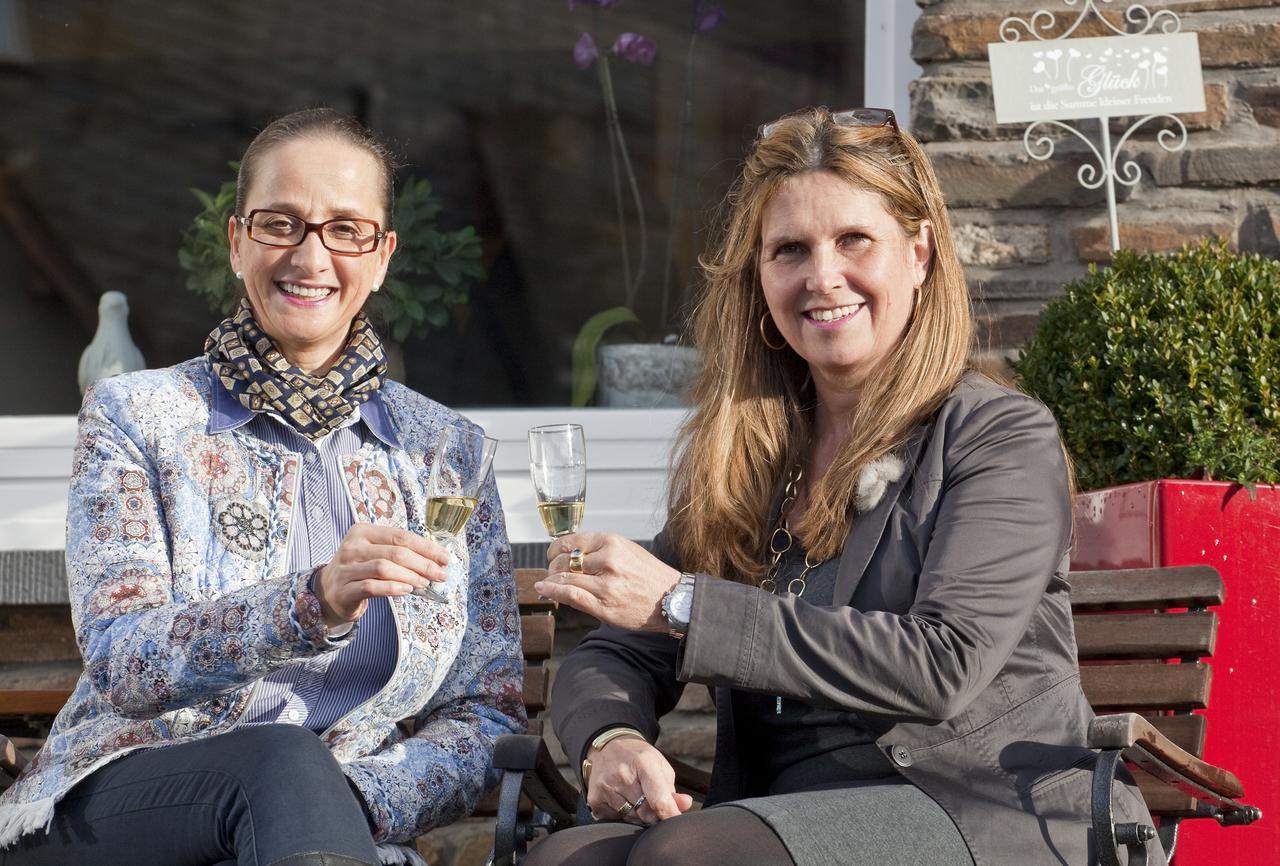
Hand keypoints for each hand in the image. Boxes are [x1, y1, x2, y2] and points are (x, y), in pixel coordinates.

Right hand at [315, 524, 449, 625]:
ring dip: (410, 576)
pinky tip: (407, 590)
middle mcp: (353, 547)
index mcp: (363, 531)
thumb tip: (436, 559)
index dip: (426, 547)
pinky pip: (372, 587)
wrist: (329, 592)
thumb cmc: (360, 570)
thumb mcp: (376, 553)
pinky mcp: (344, 590)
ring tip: (425, 583)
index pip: (400, 536)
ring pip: (384, 568)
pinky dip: (393, 588)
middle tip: (440, 574)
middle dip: (423, 564)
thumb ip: (400, 552)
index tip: (445, 558)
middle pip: (395, 552)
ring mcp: (346, 568)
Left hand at [534, 533, 680, 631]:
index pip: (570, 541)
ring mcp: (606, 584)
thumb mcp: (627, 551)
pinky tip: (544, 591)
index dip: (555, 549)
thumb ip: (600, 551)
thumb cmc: (649, 575)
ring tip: (546, 584)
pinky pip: (571, 595)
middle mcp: (608, 560)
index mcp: (613, 542)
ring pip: (565, 578)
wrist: (673, 599)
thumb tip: (569, 556)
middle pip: (564, 561)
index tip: (552, 555)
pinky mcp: (604, 606)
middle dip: (552, 567)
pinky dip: (553, 592)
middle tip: (551, 572)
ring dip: (550, 581)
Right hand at [586, 737, 693, 824]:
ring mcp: (606, 788)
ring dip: (638, 814)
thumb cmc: (637, 757)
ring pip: (631, 819)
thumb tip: (683, 805)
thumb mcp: (659, 766)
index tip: (675, 821)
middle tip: (652, 802)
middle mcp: (622, 775)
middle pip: (646, 813)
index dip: (670, 815)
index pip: (659, 800)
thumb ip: (671, 789)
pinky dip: (622, 814)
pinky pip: (616, 819)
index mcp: (644, 763)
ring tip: (635, 796)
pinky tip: (621, 798)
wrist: (608, 747)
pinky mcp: (595, 799)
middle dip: (654, 814)